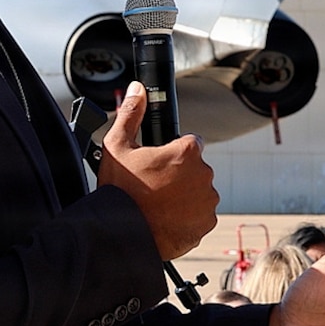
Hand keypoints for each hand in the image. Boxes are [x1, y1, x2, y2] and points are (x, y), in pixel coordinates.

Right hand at [98, 81, 218, 260]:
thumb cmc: (120, 192)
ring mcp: (207, 201)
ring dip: (185, 195)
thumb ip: (131, 114)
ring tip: (159, 204)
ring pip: (199, 192)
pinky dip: (188, 217)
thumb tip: (137, 89)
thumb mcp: (117, 147)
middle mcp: (204, 174)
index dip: (173, 152)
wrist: (123, 236)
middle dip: (180, 174)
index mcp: (187, 152)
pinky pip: (200, 215)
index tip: (159, 163)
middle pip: (195, 168)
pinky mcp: (206, 224)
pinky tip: (166, 218)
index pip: (191, 143)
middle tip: (155, 186)